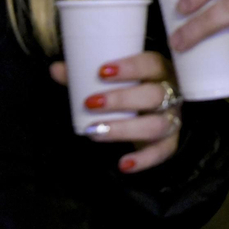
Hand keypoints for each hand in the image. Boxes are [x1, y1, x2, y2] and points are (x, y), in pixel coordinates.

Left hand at [49, 52, 182, 172]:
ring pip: (157, 125)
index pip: (151, 64)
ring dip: (125, 129)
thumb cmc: (131, 88)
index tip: (102, 71)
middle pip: (155, 95)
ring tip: (95, 132)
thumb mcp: (113, 78)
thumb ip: (85, 74)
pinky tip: (123, 164)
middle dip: (121, 99)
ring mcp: (173, 118)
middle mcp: (171, 93)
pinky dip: (143, 160)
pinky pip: (162, 153)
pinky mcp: (170, 141)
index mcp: (159, 70)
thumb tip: (55, 69)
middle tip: (90, 103)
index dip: (130, 67)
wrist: (153, 109)